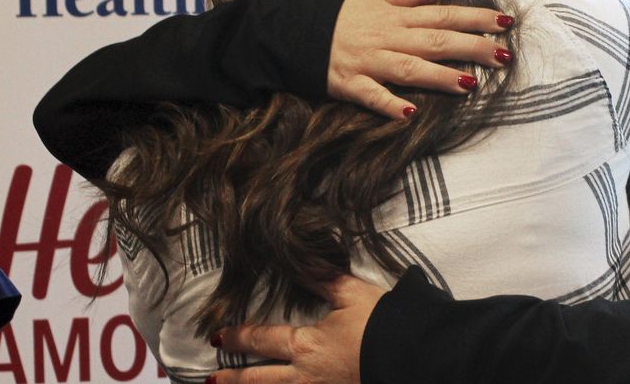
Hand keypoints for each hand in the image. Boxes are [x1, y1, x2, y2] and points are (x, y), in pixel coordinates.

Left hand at [205, 275, 385, 383]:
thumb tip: (297, 258)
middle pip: (260, 381)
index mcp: (307, 346)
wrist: (418, 357)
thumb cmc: (384, 324)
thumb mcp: (352, 294)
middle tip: (211, 380)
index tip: (218, 337)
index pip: (262, 340)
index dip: (239, 338)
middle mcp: (307, 377)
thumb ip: (321, 277)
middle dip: (233, 380)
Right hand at [327, 0, 514, 118]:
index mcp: (397, 17)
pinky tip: (410, 114)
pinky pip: (371, 96)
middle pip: (435, 41)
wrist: (295, 32)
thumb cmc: (342, 16)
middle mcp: (388, 38)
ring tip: (469, 84)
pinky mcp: (350, 84)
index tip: (505, 23)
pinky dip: (389, 105)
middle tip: (503, 56)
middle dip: (470, 48)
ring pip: (408, 68)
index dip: (475, 18)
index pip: (444, 15)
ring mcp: (369, 62)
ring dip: (439, 77)